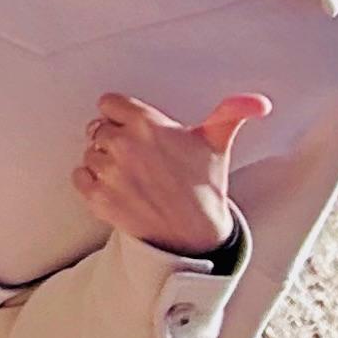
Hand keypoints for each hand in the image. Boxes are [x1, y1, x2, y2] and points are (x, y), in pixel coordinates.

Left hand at [72, 92, 266, 259]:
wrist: (194, 235)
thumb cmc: (204, 187)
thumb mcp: (217, 144)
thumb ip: (231, 114)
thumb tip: (258, 102)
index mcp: (147, 123)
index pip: (109, 103)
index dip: (122, 116)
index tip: (136, 129)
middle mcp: (124, 144)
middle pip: (98, 128)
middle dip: (114, 139)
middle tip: (138, 158)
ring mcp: (109, 171)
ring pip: (89, 153)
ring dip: (104, 162)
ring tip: (132, 176)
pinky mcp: (97, 197)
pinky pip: (79, 177)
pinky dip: (92, 183)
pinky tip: (117, 189)